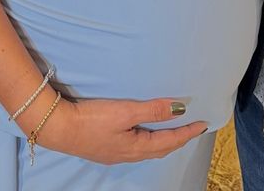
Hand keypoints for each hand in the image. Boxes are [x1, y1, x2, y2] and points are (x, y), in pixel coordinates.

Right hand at [35, 96, 208, 164]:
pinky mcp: (107, 149)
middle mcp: (129, 154)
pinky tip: (145, 135)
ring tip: (175, 131)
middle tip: (193, 128)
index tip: (203, 124)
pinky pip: (137, 148)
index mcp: (137, 147)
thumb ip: (152, 109)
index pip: (170, 140)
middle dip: (179, 139)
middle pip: (161, 148)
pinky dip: (150, 141)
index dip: (188, 132)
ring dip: (165, 141)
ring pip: (149, 149)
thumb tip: (179, 108)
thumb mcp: (125, 111)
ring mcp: (117, 154)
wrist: (60, 128)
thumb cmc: (92, 119)